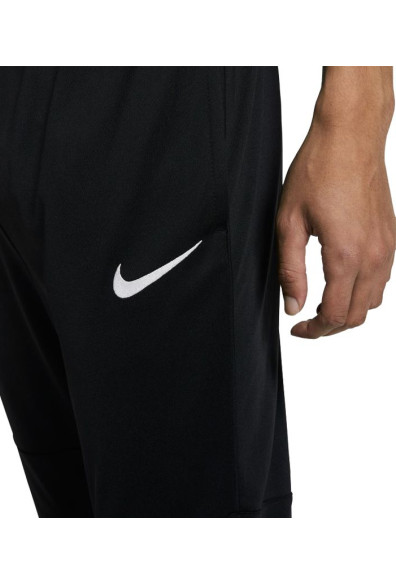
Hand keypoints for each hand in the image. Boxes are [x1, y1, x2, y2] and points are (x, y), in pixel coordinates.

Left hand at [277, 74, 395, 338]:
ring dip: (348, 311)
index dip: (314, 331)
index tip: (298, 329)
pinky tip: (341, 282)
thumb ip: (291, 270)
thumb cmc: (318, 171)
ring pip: (373, 301)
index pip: (335, 315)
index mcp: (345, 255)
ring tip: (322, 305)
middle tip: (307, 323)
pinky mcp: (391, 237)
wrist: (350, 137)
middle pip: (356, 316)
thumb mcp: (289, 223)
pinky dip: (362, 292)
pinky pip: (382, 280)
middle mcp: (373, 256)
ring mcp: (387, 247)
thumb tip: (293, 305)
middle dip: (330, 327)